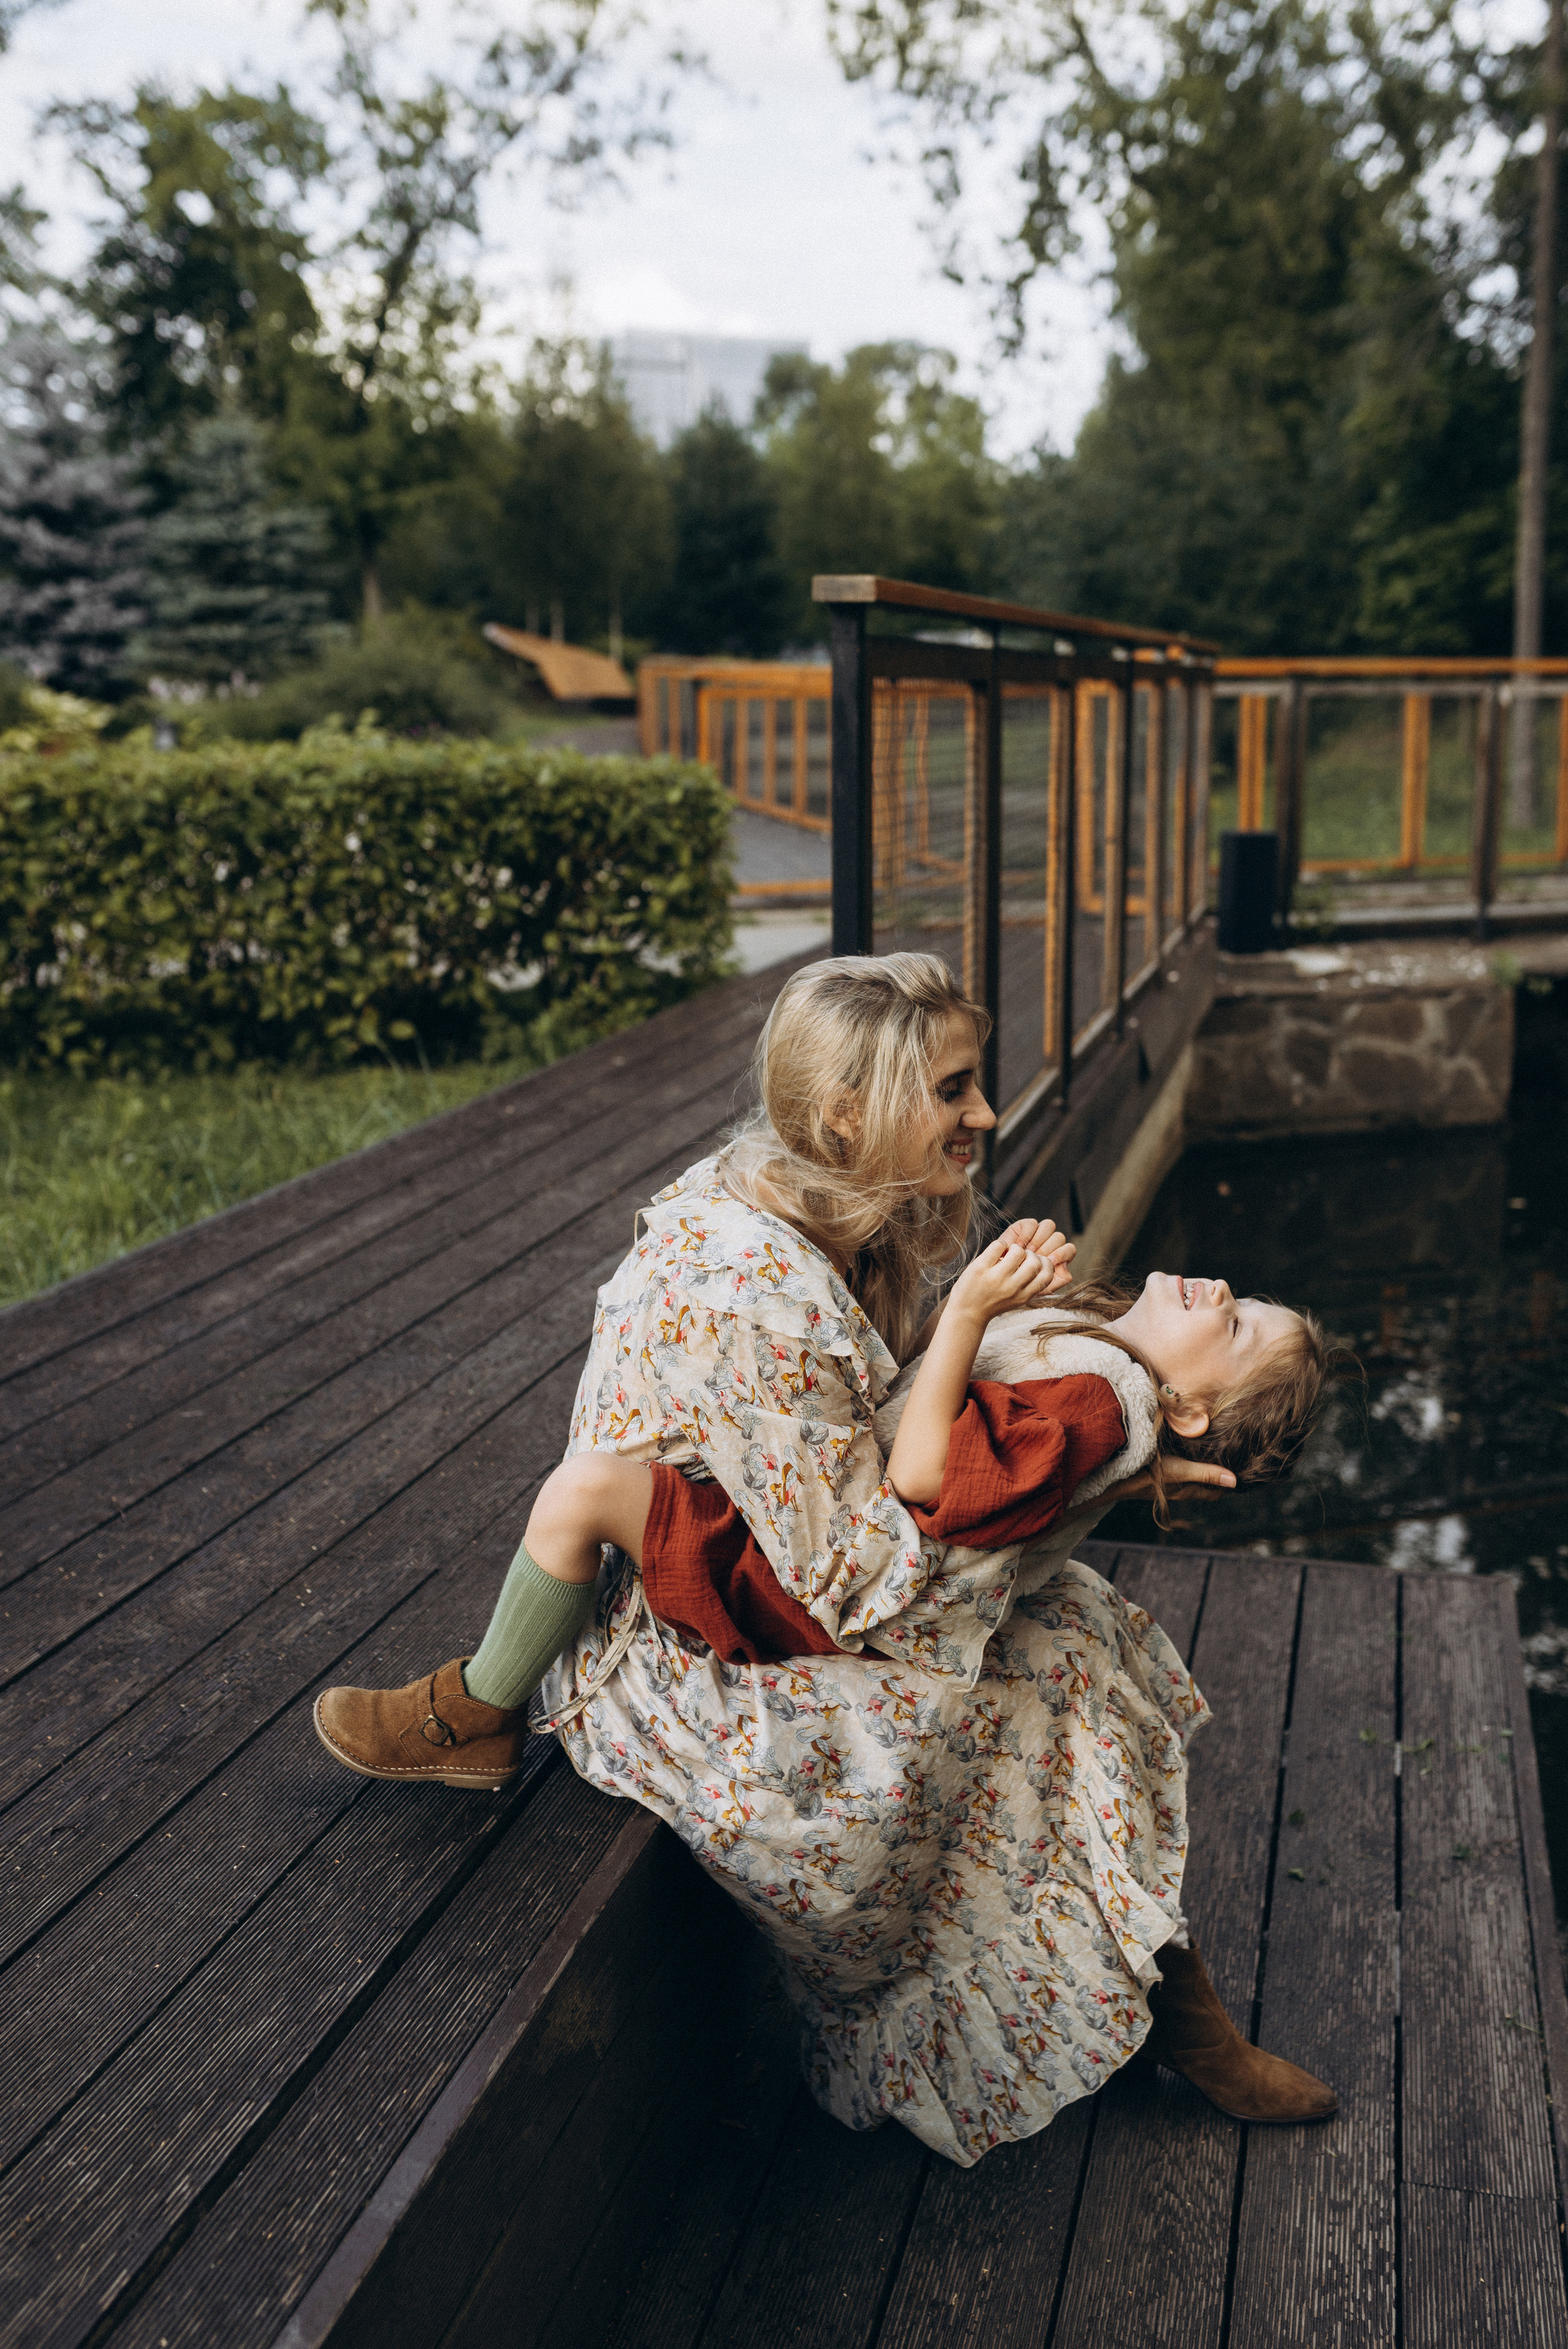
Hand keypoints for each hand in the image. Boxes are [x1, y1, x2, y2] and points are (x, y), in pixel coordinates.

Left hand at [948, 1235, 1060, 1325]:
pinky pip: (999, 1245)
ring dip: (1014, 1247)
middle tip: (1020, 1257)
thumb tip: (1044, 1261)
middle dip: (1029, 1254)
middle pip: (1034, 1261)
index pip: (1046, 1275)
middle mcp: (1012, 1288)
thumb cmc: (993, 1302)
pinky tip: (995, 1252)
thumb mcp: (1016, 1299)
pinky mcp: (980, 1268)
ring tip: (1007, 1254)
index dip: (1045, 1264)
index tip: (1035, 1263)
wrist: (966, 1313)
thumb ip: (1029, 1286)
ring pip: (1018, 1251)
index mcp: (1023, 1296)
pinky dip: (1000, 1244)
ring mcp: (996, 1278)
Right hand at [995, 1217, 1075, 1296]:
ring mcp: (1035, 1235)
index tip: (1049, 1262)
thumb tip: (1065, 1267)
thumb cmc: (1017, 1287)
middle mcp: (1047, 1245)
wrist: (994, 1283)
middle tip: (1035, 1257)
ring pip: (1049, 1226)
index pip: (1069, 1249)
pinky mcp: (1022, 1227)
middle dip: (1048, 1248)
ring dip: (1039, 1239)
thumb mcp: (1040, 1289)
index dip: (1062, 1254)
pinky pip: (1032, 1223)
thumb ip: (1057, 1281)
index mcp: (1055, 1259)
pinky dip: (1027, 1234)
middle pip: (1059, 1237)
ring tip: (1027, 1251)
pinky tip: (1018, 1245)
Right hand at [1100, 1454, 1237, 1505]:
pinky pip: (1176, 1470)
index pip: (1215, 1491)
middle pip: (1204, 1484)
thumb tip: (1235, 1482)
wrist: (1112, 1477)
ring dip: (1201, 1467)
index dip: (1229, 1483)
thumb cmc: (1145, 1474)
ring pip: (1190, 1477)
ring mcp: (1165, 1482)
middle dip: (1218, 1473)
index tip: (1242, 1470)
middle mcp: (1178, 1489)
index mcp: (1187, 1489)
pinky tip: (1184, 1449)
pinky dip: (1186, 1462)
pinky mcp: (1153, 1474)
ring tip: (1212, 1451)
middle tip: (1232, 1457)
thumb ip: (1205, 1474)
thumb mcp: (1179, 1471)